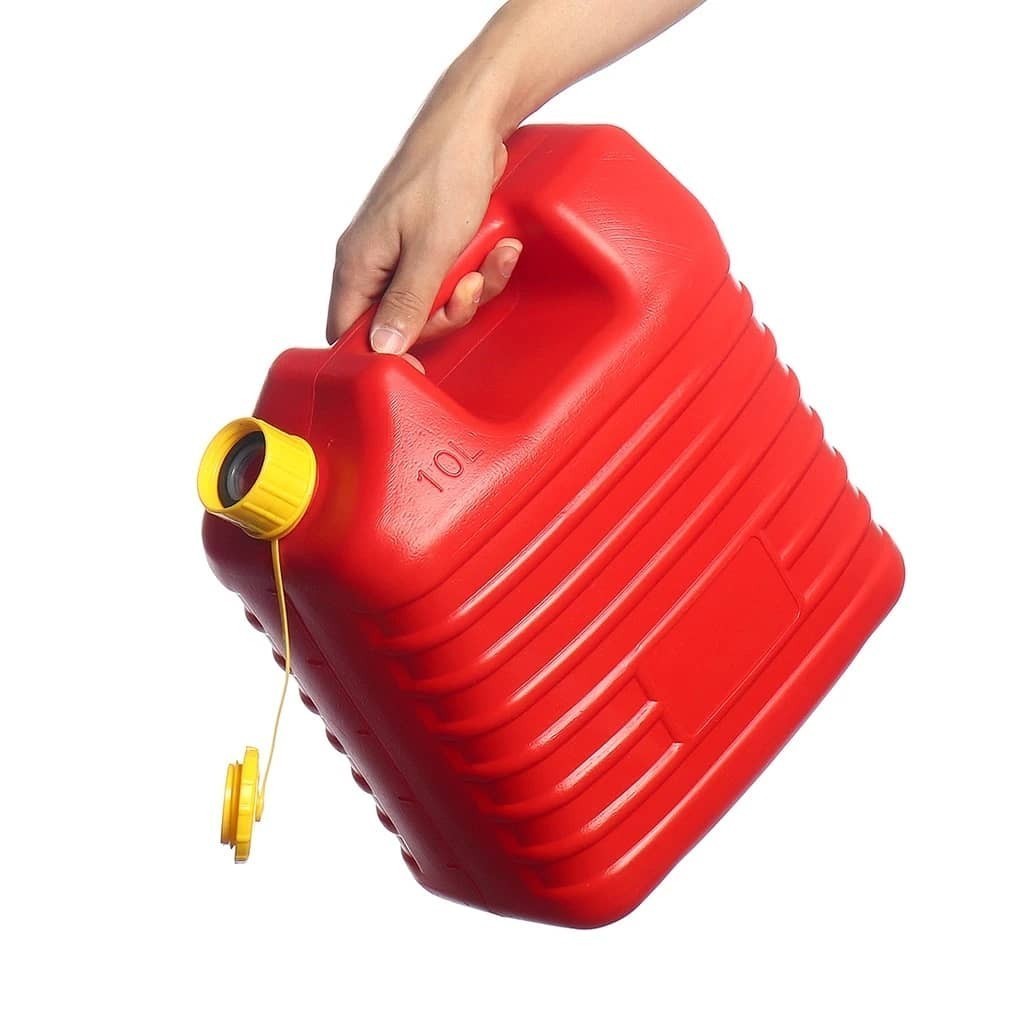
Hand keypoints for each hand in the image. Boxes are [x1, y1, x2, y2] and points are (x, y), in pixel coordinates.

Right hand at [326, 114, 522, 355]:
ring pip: (430, 303)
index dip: (383, 355)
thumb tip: (383, 348)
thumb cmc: (445, 173)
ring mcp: (400, 254)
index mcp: (358, 264)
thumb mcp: (431, 249)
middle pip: (399, 325)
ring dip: (469, 290)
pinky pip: (448, 279)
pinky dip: (476, 271)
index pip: (350, 334)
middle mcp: (373, 262)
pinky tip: (499, 250)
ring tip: (493, 258)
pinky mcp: (427, 245)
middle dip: (444, 313)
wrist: (474, 122)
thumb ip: (407, 302)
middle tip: (469, 288)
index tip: (420, 365)